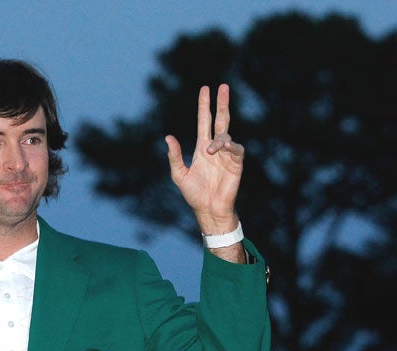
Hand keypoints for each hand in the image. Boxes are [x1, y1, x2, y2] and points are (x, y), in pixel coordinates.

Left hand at [165, 84, 245, 256]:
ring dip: (218, 140)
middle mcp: (215, 148)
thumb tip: (168, 137)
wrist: (208, 209)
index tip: (205, 89)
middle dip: (221, 103)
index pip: (204, 121)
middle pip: (220, 120)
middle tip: (222, 87)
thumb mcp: (179, 174)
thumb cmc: (194, 194)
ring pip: (226, 135)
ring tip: (209, 151)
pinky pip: (236, 149)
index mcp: (201, 148)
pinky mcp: (236, 163)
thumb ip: (174, 156)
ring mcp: (227, 154)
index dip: (204, 106)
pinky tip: (225, 147)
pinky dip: (231, 146)